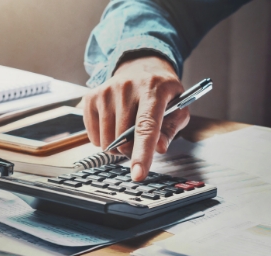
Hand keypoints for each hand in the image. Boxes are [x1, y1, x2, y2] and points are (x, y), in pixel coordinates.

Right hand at [78, 56, 189, 180]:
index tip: (138, 174)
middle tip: (141, 139)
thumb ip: (171, 129)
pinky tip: (114, 125)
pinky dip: (104, 139)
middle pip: (124, 139)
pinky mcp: (91, 97)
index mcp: (153, 90)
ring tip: (128, 130)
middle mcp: (127, 87)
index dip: (143, 153)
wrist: (141, 67)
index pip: (146, 126)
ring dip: (118, 146)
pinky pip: (93, 136)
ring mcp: (106, 91)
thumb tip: (159, 148)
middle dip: (133, 149)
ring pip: (107, 140)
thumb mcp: (178, 108)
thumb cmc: (163, 93)